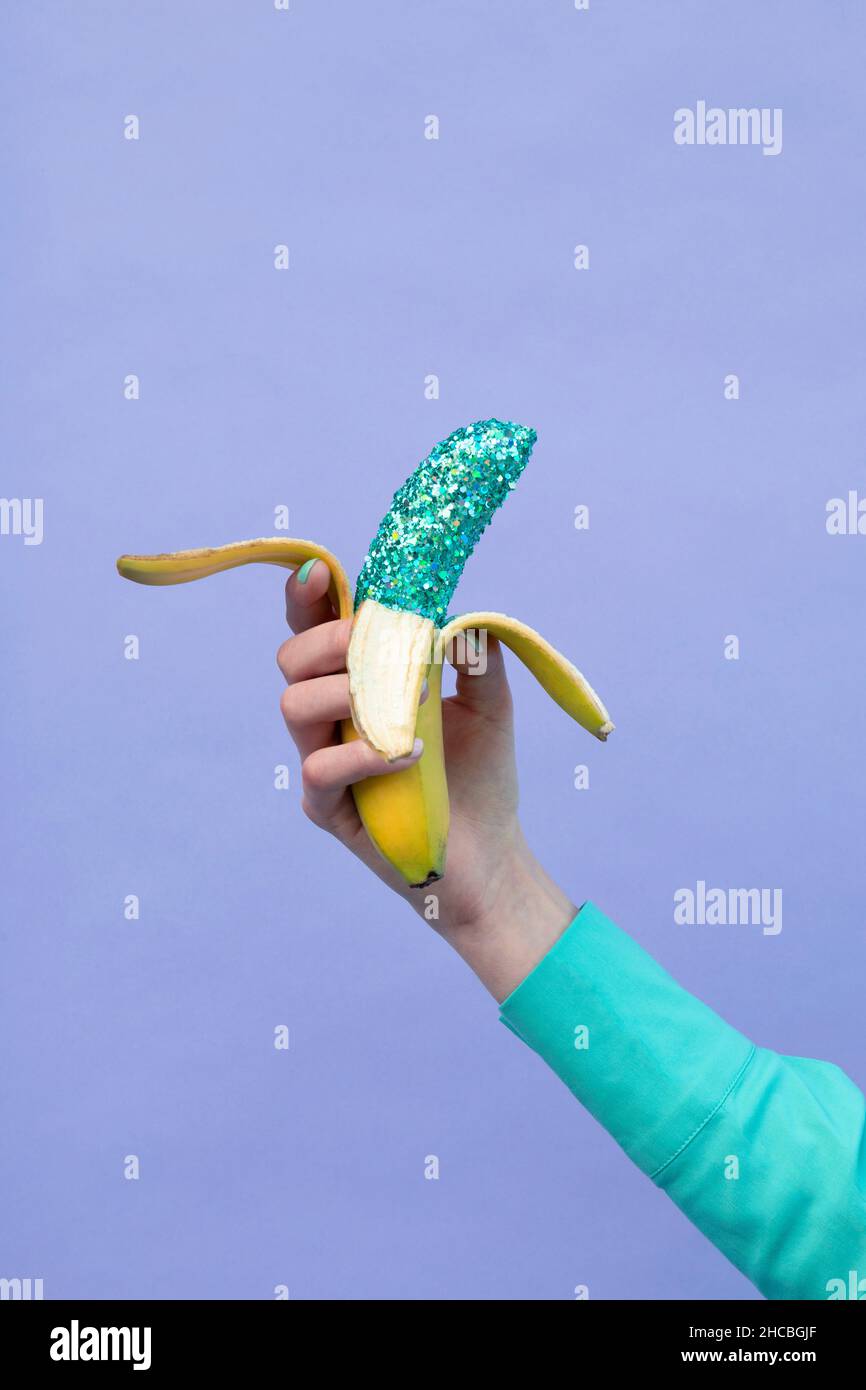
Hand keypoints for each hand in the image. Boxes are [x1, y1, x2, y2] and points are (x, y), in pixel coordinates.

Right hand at [276, 560, 576, 999]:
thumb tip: (463, 617)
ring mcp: (323, 761)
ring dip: (345, 692)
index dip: (308, 596)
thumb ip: (474, 656)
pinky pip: (320, 769)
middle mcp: (332, 717)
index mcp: (360, 681)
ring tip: (401, 705)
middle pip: (291, 659)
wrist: (491, 854)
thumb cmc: (481, 777)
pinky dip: (365, 755)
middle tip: (374, 645)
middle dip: (328, 640)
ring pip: (293, 706)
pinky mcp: (328, 808)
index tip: (319, 572)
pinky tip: (409, 756)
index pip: (319, 629)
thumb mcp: (489, 705)